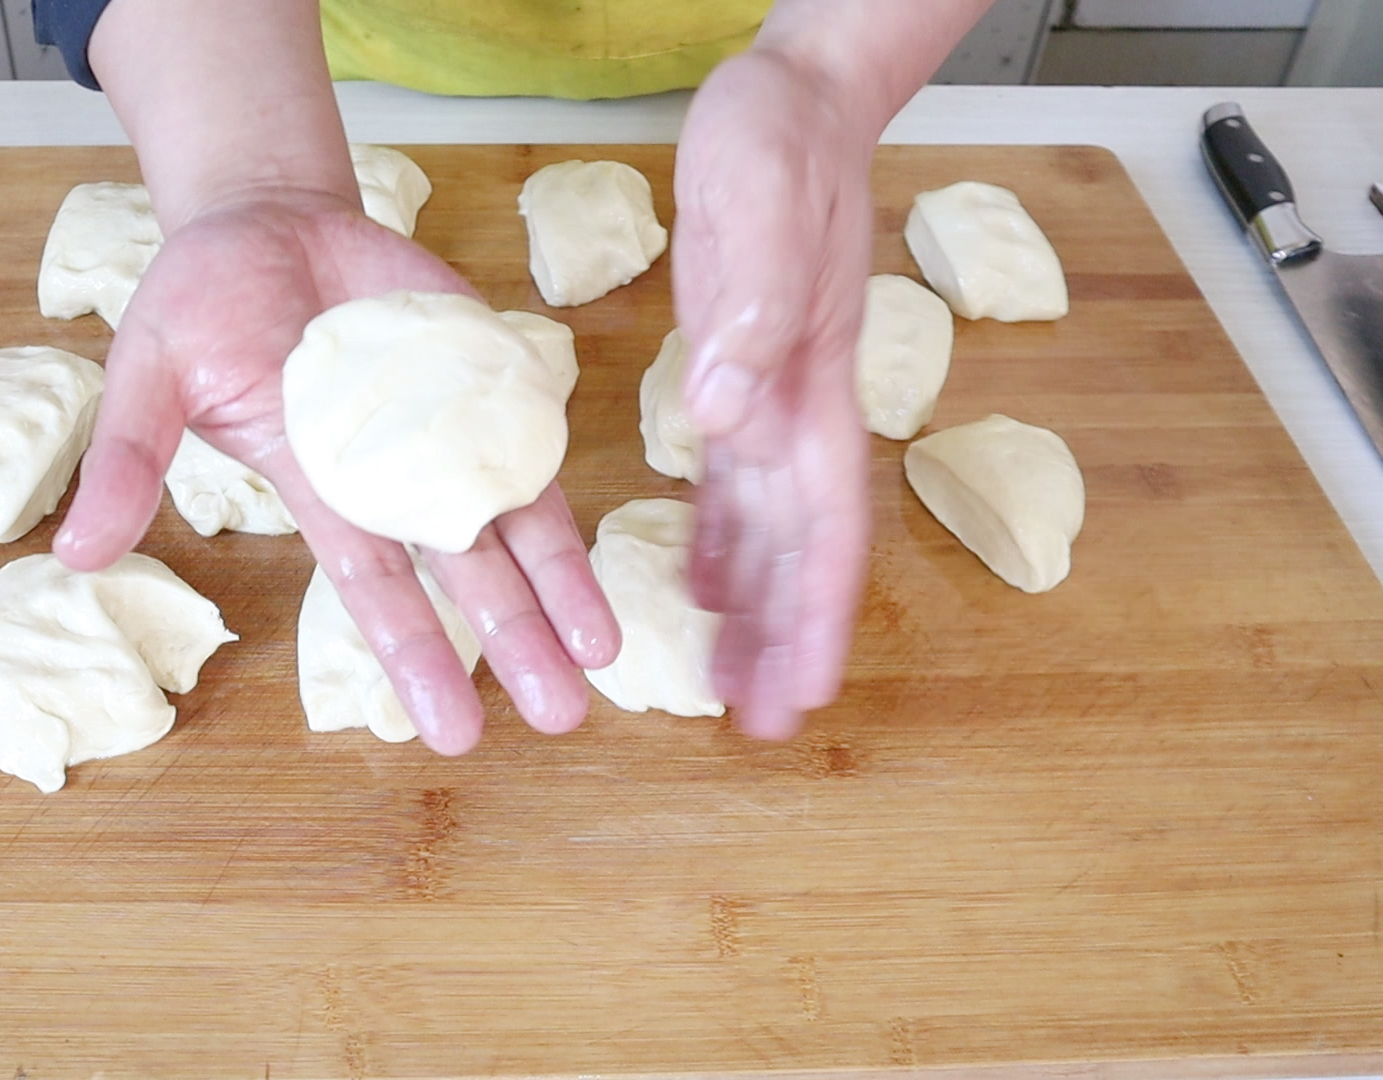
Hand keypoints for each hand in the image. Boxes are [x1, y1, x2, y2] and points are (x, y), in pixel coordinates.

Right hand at [53, 189, 619, 754]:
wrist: (268, 218)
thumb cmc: (200, 302)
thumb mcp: (148, 371)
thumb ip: (127, 459)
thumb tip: (74, 558)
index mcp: (320, 483)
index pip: (374, 581)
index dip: (415, 653)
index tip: (450, 733)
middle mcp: (393, 473)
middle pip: (464, 569)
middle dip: (512, 643)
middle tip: (561, 717)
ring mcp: (445, 425)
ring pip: (515, 518)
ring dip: (560, 588)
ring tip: (601, 658)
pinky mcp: (481, 375)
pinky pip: (533, 438)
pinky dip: (565, 489)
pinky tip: (604, 550)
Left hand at [671, 48, 875, 738]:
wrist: (792, 99)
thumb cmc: (780, 147)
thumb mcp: (756, 214)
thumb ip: (747, 316)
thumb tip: (722, 417)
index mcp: (809, 389)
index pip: (828, 528)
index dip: (819, 615)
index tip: (808, 692)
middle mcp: (798, 410)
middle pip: (803, 550)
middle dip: (789, 640)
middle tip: (768, 725)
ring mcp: (773, 397)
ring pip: (768, 529)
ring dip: (754, 607)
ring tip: (729, 682)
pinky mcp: (738, 374)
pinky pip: (731, 483)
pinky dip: (718, 540)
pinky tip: (696, 583)